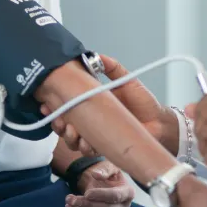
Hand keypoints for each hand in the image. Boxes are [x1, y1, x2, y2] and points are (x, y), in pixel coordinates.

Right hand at [42, 55, 177, 155]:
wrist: (159, 123)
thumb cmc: (144, 102)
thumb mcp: (127, 80)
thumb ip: (112, 67)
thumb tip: (95, 55)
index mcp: (92, 101)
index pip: (67, 103)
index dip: (54, 104)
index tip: (47, 103)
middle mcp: (91, 119)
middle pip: (64, 123)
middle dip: (58, 123)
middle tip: (61, 121)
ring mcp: (96, 133)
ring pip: (72, 139)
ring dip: (69, 137)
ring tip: (74, 133)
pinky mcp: (104, 146)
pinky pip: (88, 150)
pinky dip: (84, 148)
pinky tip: (87, 144)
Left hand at [65, 160, 135, 206]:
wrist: (104, 182)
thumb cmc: (109, 174)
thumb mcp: (109, 166)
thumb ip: (104, 170)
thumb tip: (96, 174)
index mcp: (128, 192)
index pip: (115, 196)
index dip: (101, 195)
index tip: (87, 193)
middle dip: (88, 204)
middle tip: (72, 198)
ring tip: (69, 200)